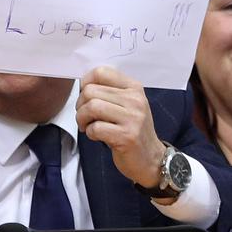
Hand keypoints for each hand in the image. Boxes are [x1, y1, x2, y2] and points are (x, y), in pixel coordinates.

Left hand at [75, 66, 164, 188]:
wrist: (151, 158)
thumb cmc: (133, 131)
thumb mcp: (128, 105)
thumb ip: (109, 92)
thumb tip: (83, 85)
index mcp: (134, 87)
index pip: (101, 72)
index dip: (85, 83)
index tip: (85, 96)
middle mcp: (135, 100)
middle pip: (91, 91)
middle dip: (80, 105)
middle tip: (84, 116)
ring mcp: (132, 118)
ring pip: (92, 107)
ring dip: (82, 118)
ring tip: (87, 126)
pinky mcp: (126, 136)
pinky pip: (96, 128)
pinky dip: (90, 133)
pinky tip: (97, 136)